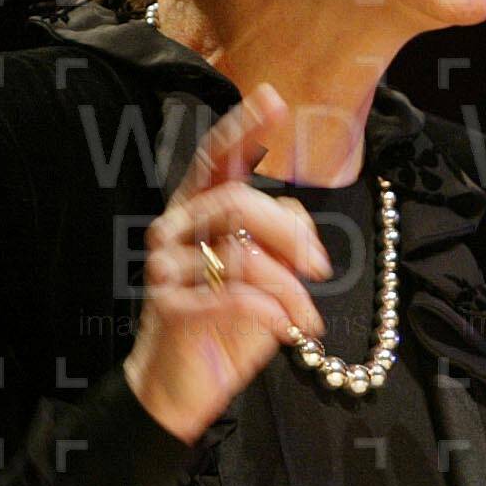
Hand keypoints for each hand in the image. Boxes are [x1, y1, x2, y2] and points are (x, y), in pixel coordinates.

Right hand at [122, 84, 333, 443]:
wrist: (180, 387)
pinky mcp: (171, 306)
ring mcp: (166, 267)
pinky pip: (237, 296)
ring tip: (303, 318)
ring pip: (243, 254)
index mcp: (195, 212)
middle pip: (238, 202)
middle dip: (290, 234)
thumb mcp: (261, 274)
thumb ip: (279, 237)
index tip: (274, 99)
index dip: (243, 127)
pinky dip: (274, 314)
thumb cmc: (223, 324)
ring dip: (288, 290)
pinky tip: (285, 332)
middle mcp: (174, 230)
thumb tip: (304, 234)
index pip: (215, 158)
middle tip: (319, 268)